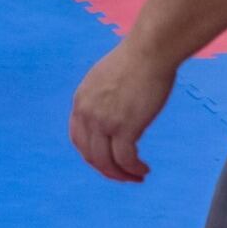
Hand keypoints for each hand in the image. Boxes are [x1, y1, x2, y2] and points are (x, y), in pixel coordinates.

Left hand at [68, 41, 176, 182]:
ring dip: (121, 175)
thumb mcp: (105, 80)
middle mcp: (86, 112)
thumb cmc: (135, 61)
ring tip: (137, 176)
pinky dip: (133, 169)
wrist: (149, 51)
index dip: (92, 154)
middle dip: (107, 170)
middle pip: (90, 155)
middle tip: (125, 174)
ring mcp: (103, 121)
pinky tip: (143, 169)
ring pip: (106, 162)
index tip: (108, 161)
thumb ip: (101, 99)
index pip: (78, 138)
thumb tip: (111, 114)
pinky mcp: (124, 127)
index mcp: (80, 100)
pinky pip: (125, 160)